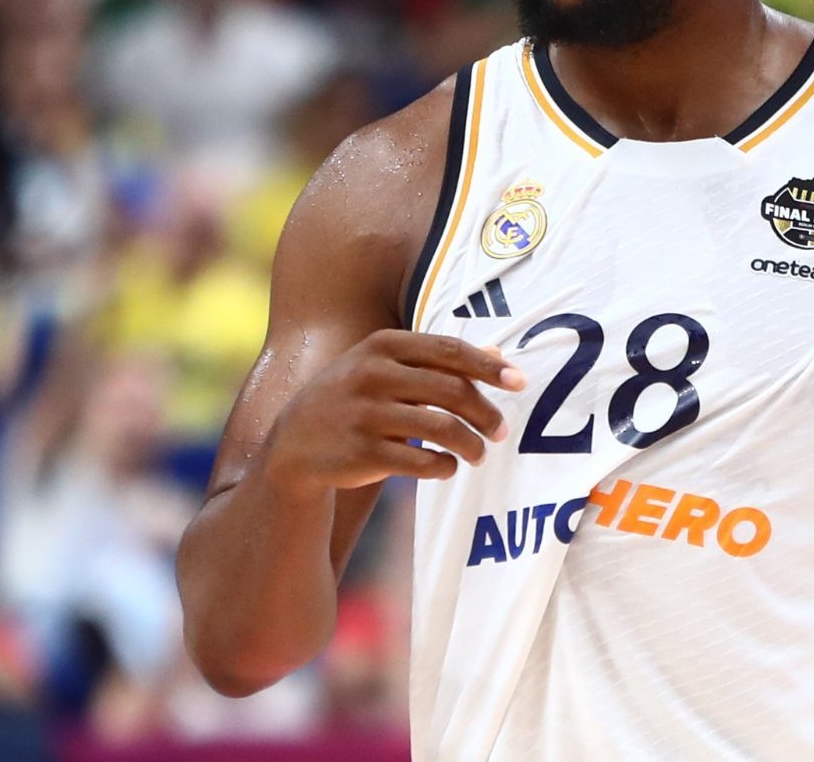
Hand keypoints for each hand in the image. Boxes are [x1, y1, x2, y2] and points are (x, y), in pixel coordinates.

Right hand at [261, 330, 525, 493]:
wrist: (292, 446)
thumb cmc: (353, 401)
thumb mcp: (385, 369)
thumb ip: (439, 362)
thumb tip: (499, 357)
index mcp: (382, 346)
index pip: (449, 350)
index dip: (488, 366)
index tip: (520, 382)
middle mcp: (372, 375)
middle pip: (452, 390)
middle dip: (486, 413)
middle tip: (502, 432)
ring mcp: (365, 414)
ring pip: (442, 428)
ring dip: (470, 445)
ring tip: (479, 455)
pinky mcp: (362, 453)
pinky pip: (421, 462)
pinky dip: (443, 467)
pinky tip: (447, 468)